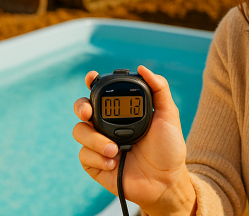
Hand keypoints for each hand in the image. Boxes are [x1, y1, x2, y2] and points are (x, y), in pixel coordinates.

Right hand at [72, 65, 195, 215]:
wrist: (166, 181)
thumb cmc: (169, 149)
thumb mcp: (169, 116)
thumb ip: (160, 89)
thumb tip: (143, 68)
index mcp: (121, 112)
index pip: (102, 93)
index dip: (92, 82)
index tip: (91, 77)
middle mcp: (107, 125)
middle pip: (82, 109)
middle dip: (80, 106)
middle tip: (87, 112)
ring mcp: (99, 145)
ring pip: (80, 132)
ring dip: (95, 139)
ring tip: (115, 150)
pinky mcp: (95, 164)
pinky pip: (84, 155)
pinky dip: (98, 157)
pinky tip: (114, 163)